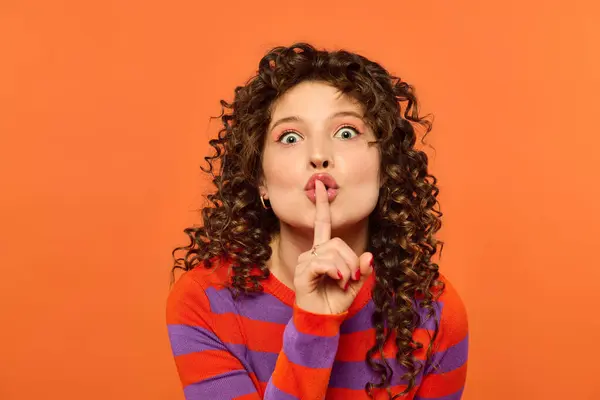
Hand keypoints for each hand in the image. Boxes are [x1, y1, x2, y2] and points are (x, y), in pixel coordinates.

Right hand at [294, 179, 373, 314]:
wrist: (322, 321)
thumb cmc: (335, 300)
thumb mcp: (354, 284)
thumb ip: (361, 270)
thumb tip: (369, 256)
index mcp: (323, 251)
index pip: (322, 223)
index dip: (322, 205)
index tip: (320, 185)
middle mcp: (312, 252)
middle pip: (338, 242)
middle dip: (351, 260)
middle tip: (350, 278)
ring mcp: (305, 262)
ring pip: (333, 252)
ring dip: (345, 269)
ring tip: (342, 283)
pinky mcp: (302, 273)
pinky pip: (324, 263)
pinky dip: (335, 271)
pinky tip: (337, 280)